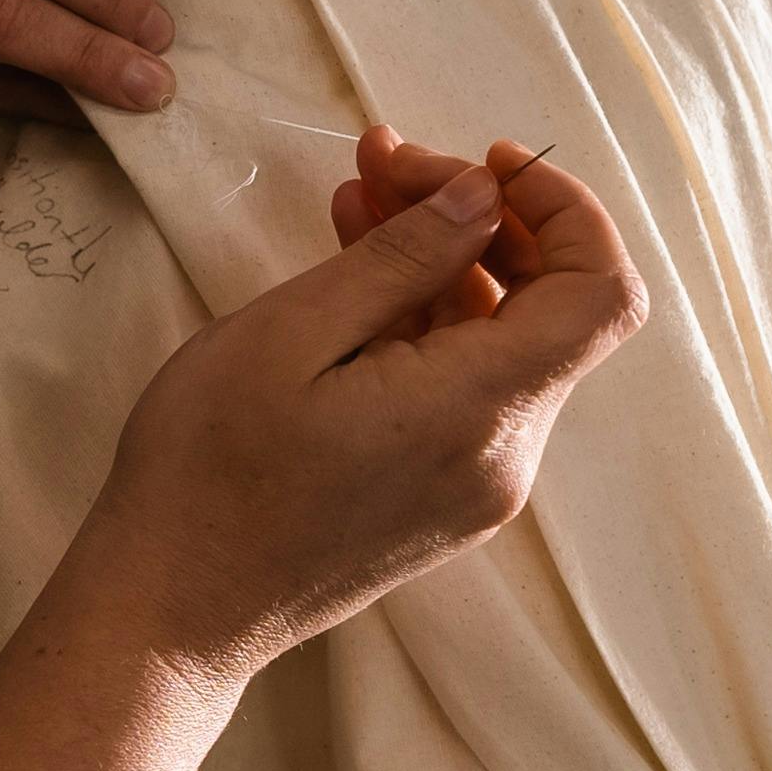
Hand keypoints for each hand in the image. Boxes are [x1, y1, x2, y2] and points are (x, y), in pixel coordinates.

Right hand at [64, 139, 643, 683]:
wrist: (171, 609)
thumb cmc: (210, 470)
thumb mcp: (294, 333)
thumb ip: (404, 258)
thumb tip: (484, 198)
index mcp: (477, 410)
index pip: (600, 291)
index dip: (566, 208)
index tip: (485, 163)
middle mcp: (502, 455)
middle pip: (550, 308)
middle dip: (483, 218)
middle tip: (385, 161)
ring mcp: (478, 486)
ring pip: (500, 343)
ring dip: (444, 263)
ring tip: (355, 200)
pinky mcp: (445, 500)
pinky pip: (465, 388)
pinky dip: (425, 320)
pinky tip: (354, 279)